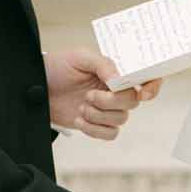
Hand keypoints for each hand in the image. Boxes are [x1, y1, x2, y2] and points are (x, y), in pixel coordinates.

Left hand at [45, 50, 159, 140]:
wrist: (38, 86)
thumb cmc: (59, 66)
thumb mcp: (80, 57)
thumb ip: (103, 64)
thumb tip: (119, 79)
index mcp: (117, 71)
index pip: (145, 78)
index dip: (152, 87)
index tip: (141, 93)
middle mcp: (116, 90)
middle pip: (132, 102)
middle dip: (111, 101)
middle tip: (89, 96)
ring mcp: (107, 109)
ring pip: (120, 119)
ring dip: (99, 115)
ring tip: (81, 107)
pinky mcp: (96, 124)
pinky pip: (109, 133)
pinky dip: (94, 129)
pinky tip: (79, 119)